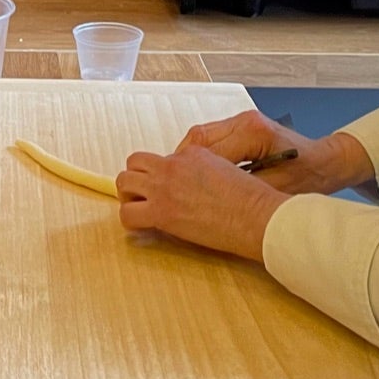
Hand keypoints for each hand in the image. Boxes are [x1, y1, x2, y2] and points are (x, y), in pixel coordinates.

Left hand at [114, 142, 290, 263]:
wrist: (255, 216)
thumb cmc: (250, 199)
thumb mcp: (227, 169)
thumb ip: (204, 171)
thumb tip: (193, 186)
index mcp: (192, 153)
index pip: (162, 158)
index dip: (162, 174)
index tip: (170, 188)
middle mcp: (174, 164)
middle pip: (135, 162)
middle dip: (136, 178)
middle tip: (144, 195)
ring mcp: (164, 185)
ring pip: (124, 182)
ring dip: (129, 195)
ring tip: (140, 209)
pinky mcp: (161, 210)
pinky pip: (128, 213)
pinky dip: (131, 220)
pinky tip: (142, 226)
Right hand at [175, 111, 369, 197]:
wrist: (327, 163)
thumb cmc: (308, 178)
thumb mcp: (275, 191)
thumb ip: (244, 193)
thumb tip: (212, 203)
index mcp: (253, 133)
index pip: (207, 150)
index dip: (190, 173)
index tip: (179, 193)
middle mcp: (244, 121)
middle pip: (197, 138)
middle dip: (181, 163)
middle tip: (174, 188)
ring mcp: (242, 120)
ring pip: (199, 136)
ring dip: (188, 159)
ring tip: (184, 184)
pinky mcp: (241, 125)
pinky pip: (209, 138)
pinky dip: (199, 155)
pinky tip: (199, 175)